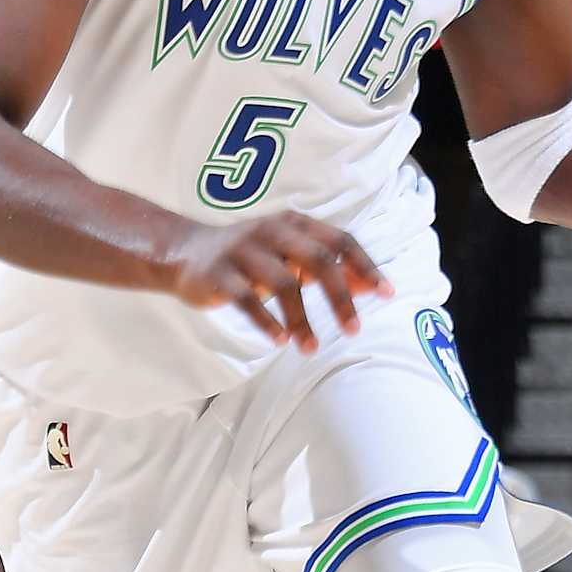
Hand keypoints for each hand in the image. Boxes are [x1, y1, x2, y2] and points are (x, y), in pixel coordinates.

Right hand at [161, 211, 392, 348]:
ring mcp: (244, 250)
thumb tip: (370, 285)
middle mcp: (272, 230)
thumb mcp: (290, 256)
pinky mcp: (219, 273)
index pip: (340, 240)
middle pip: (318, 260)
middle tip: (354, 329)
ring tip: (311, 347)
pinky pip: (247, 298)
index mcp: (294, 224)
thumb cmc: (249, 257)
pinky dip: (267, 321)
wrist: (184, 252)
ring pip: (283, 283)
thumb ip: (328, 268)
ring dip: (302, 319)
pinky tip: (281, 340)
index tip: (386, 293)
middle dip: (340, 297)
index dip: (365, 266)